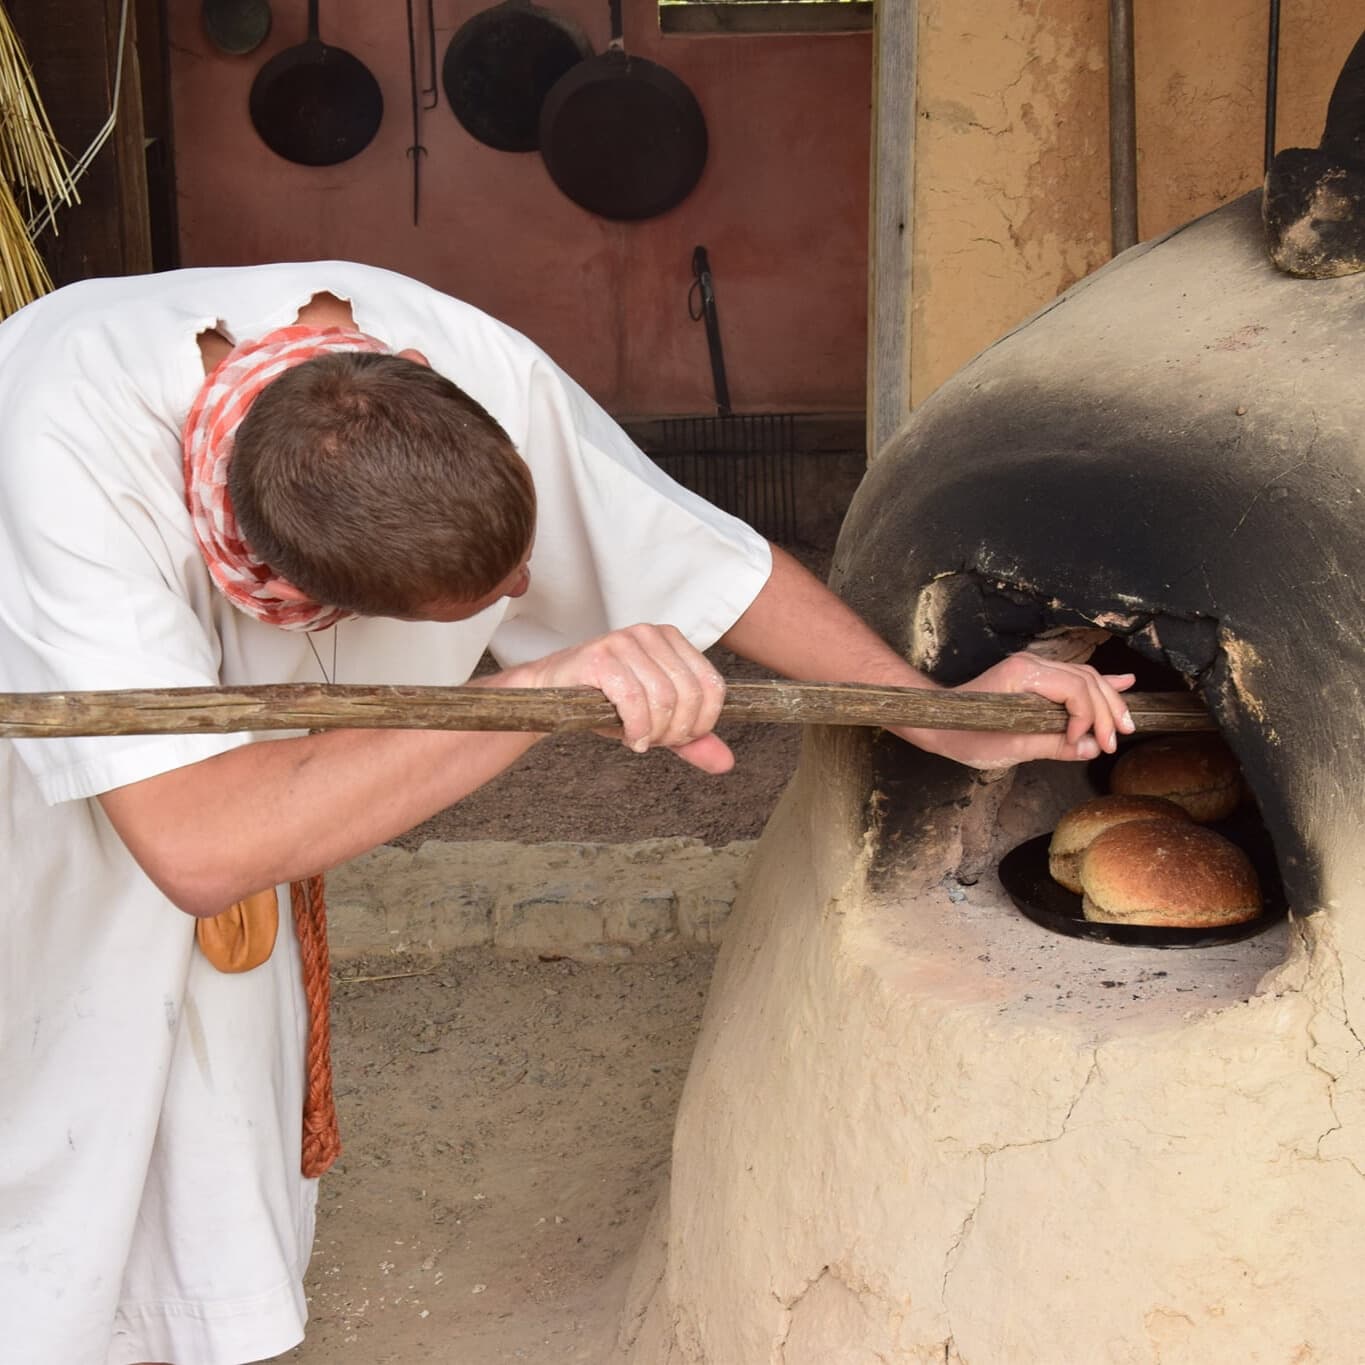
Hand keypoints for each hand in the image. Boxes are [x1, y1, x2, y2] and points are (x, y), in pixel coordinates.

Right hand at [509, 624, 732, 773]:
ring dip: (655, 731)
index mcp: (672, 640)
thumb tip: (726, 763)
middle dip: (676, 730)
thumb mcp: (656, 721)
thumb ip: (691, 739)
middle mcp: (651, 634)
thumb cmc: (603, 702)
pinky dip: (636, 727)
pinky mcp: (600, 656)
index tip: (679, 738)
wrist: (550, 693)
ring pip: (664, 698)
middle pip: (689, 694)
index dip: (702, 721)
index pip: (711, 685)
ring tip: (640, 739)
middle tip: (656, 742)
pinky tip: (630, 737)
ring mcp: (625, 641)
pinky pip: (634, 699)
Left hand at [895, 653, 1136, 769]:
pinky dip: (1098, 685)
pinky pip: (1073, 677)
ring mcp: (1034, 666)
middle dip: (1107, 712)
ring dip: (1108, 701)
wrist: (939, 720)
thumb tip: (1091, 749)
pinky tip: (1124, 683)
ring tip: (1126, 724)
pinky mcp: (1035, 675)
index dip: (1088, 719)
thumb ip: (1053, 746)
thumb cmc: (966, 734)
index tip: (1085, 745)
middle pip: (1086, 681)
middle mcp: (1032, 663)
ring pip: (1085, 677)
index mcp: (1024, 675)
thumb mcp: (1010, 749)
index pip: (1075, 690)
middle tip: (1116, 741)